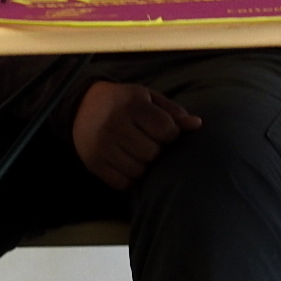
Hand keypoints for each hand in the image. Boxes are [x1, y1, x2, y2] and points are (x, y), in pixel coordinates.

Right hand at [71, 81, 201, 189]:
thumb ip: (173, 112)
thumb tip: (197, 124)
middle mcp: (114, 123)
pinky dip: (130, 177)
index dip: (170, 134)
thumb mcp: (147, 98)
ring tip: (137, 152)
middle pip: (152, 153)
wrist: (82, 106)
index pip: (166, 130)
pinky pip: (123, 183)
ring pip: (139, 170)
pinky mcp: (93, 162)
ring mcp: (101, 144)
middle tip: (148, 141)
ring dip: (143, 165)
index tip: (164, 131)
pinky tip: (126, 162)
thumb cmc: (124, 102)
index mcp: (131, 103)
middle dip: (156, 150)